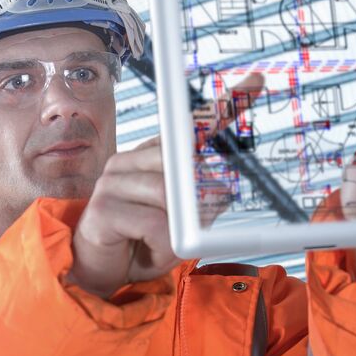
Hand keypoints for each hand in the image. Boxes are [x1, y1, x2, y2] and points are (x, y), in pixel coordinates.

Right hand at [69, 75, 263, 297]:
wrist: (97, 273)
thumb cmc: (141, 244)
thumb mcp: (182, 225)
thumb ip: (201, 207)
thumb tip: (221, 191)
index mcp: (150, 158)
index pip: (188, 126)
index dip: (224, 106)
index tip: (257, 83)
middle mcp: (128, 161)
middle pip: (181, 164)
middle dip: (202, 200)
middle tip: (200, 224)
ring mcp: (111, 182)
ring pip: (170, 197)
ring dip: (180, 233)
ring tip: (166, 246)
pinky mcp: (102, 208)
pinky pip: (156, 225)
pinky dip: (165, 246)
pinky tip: (151, 251)